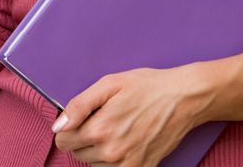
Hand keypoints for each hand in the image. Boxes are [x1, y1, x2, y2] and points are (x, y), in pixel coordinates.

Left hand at [52, 65, 211, 166]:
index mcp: (99, 130)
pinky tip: (126, 142)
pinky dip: (116, 161)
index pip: (62, 141)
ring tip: (117, 128)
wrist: (183, 99)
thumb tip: (59, 127)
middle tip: (104, 119)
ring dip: (99, 151)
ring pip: (95, 165)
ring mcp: (128, 164)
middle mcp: (111, 152)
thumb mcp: (108, 84)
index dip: (69, 128)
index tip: (83, 118)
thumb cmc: (146, 87)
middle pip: (78, 154)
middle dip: (84, 138)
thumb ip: (78, 106)